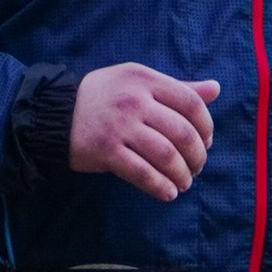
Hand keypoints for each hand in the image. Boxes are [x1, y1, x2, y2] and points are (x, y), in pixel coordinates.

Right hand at [69, 62, 220, 198]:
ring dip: (181, 174)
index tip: (206, 141)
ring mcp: (119, 126)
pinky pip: (142, 173)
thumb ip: (177, 88)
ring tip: (184, 182)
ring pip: (166, 155)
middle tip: (197, 167)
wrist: (55, 113)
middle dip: (197, 155)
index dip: (206, 125)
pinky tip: (168, 193)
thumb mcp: (138, 82)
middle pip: (182, 132)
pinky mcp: (106, 151)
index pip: (190, 101)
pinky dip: (160, 186)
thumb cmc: (104, 97)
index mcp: (145, 79)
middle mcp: (134, 100)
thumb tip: (216, 89)